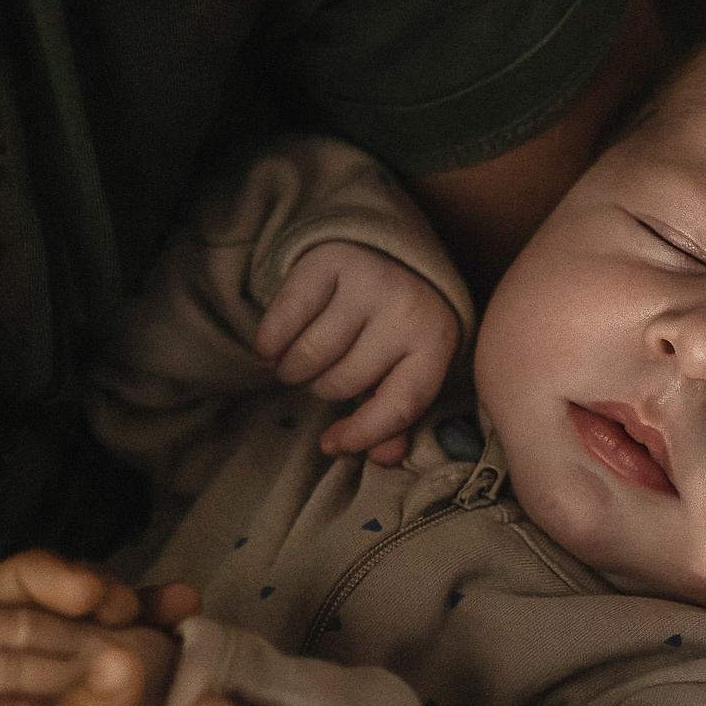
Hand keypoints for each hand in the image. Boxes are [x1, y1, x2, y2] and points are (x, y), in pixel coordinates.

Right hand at [254, 241, 459, 464]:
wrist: (381, 248)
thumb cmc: (391, 324)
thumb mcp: (404, 366)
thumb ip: (394, 415)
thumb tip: (382, 458)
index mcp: (436, 340)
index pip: (400, 403)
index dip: (364, 433)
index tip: (332, 444)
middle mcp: (407, 308)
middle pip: (344, 382)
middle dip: (322, 388)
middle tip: (322, 373)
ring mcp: (367, 281)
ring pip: (310, 357)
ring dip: (291, 370)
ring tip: (297, 362)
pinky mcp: (328, 261)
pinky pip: (282, 323)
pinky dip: (268, 346)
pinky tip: (270, 350)